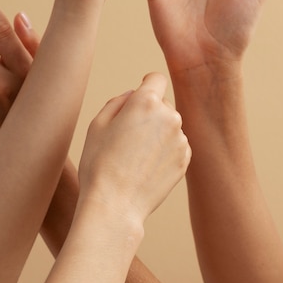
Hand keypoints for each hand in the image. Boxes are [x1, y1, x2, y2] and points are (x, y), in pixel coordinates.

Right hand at [77, 73, 190, 223]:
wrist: (115, 204)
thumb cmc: (99, 163)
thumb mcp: (97, 124)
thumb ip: (118, 101)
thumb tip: (134, 94)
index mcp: (146, 102)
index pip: (156, 78)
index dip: (146, 85)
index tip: (139, 96)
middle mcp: (169, 116)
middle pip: (162, 104)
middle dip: (149, 113)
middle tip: (127, 137)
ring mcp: (180, 139)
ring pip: (169, 126)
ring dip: (158, 133)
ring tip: (135, 156)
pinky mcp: (185, 160)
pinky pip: (176, 145)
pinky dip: (165, 151)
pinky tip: (146, 167)